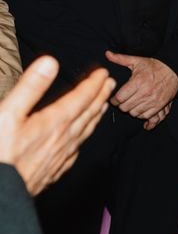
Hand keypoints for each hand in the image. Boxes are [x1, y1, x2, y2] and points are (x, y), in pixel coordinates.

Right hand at [0, 56, 113, 194]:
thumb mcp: (8, 113)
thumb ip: (31, 87)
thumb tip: (50, 62)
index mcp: (54, 123)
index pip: (81, 98)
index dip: (94, 84)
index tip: (103, 72)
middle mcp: (63, 139)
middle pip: (88, 113)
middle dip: (100, 96)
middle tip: (111, 83)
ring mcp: (60, 157)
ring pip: (85, 132)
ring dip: (96, 115)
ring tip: (103, 106)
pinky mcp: (53, 171)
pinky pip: (76, 150)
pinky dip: (83, 138)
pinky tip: (81, 139)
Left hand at [106, 51, 177, 125]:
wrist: (173, 70)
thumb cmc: (154, 66)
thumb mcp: (137, 60)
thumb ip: (121, 59)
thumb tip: (107, 54)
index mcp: (138, 82)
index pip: (119, 98)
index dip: (114, 100)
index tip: (115, 99)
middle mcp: (145, 92)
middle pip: (125, 108)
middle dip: (122, 105)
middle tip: (123, 101)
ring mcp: (153, 100)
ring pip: (134, 113)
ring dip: (131, 110)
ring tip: (132, 104)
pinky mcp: (160, 105)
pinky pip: (146, 116)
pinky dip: (142, 114)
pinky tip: (140, 108)